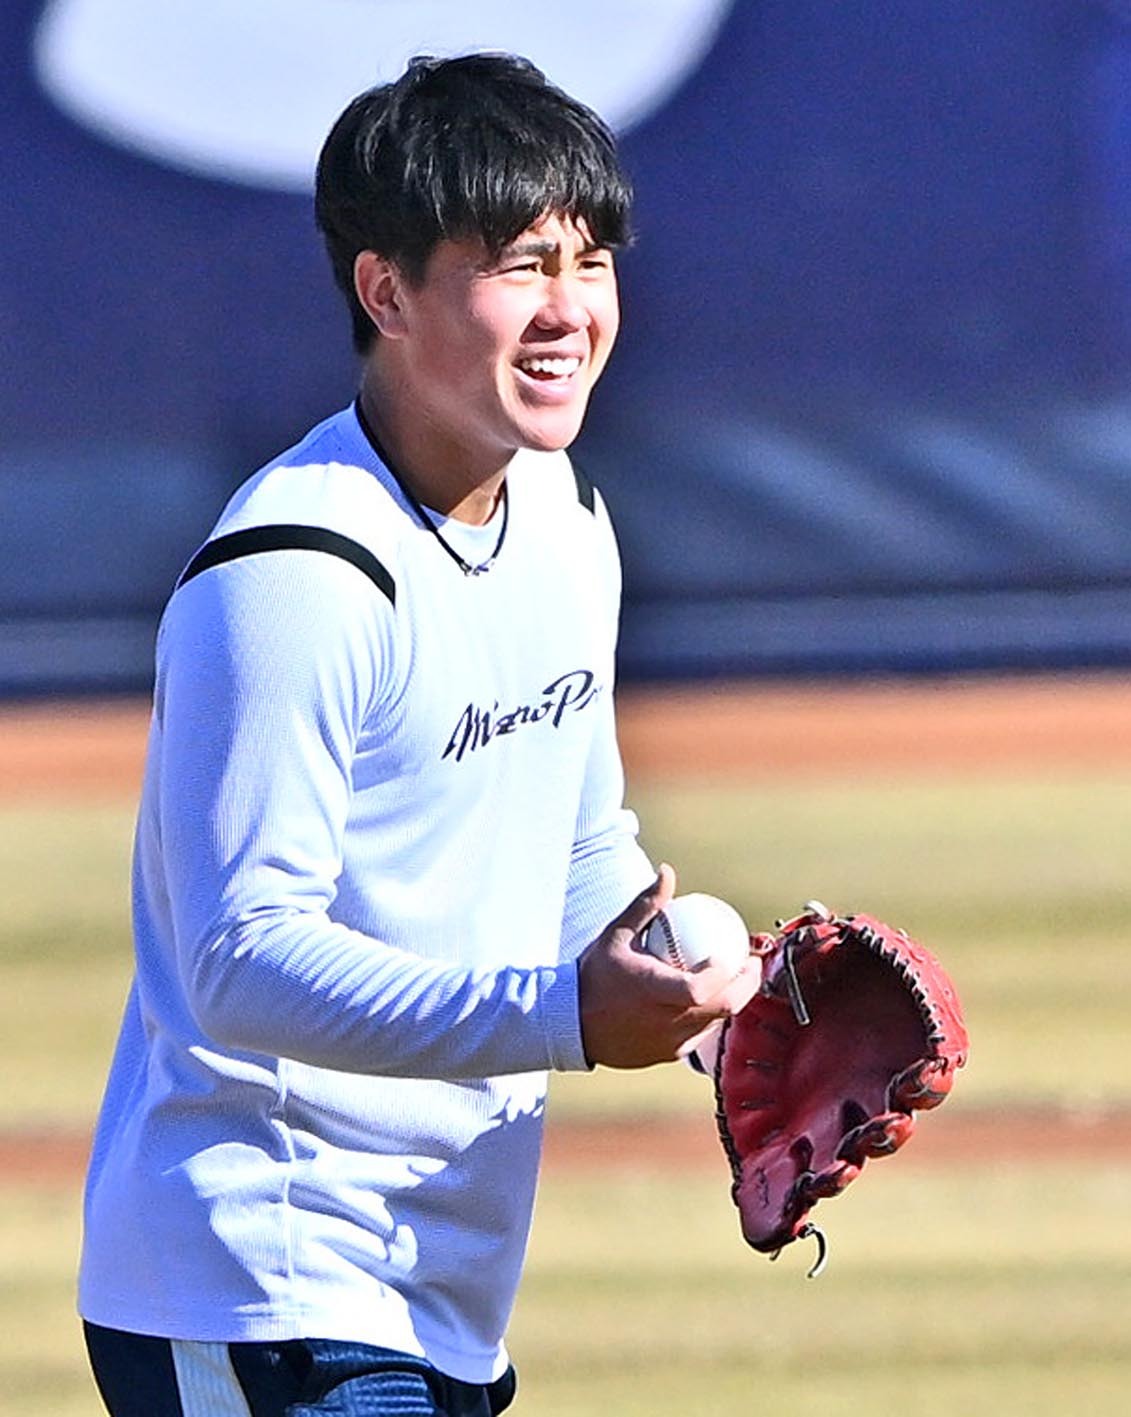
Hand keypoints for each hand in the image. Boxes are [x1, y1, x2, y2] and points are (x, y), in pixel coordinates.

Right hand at [577, 865, 762, 1068]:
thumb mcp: (618, 933)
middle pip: (724, 1008)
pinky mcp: (669, 1054)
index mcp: (653, 992)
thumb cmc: (594, 975)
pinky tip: (711, 997)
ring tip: (736, 976)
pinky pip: (701, 1034)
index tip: (734, 952)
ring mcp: (670, 1043)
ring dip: (732, 999)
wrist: (571, 1023)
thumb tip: (667, 872)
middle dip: (747, 984)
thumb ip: (647, 904)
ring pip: (717, 1023)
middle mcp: (666, 1022)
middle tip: (750, 961)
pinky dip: (711, 1015)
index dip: (726, 973)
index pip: (702, 988)